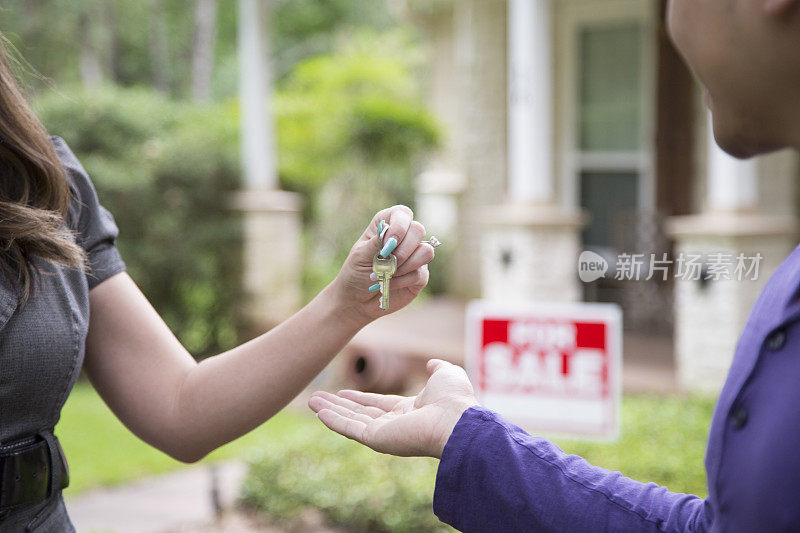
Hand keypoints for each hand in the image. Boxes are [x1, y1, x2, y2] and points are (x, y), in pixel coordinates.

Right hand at [308, 359, 477, 457]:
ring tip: (310, 401)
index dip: (359, 398)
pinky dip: (333, 420)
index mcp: (410, 411)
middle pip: (360, 414)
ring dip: (330, 411)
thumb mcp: (446, 375)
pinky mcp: (377, 440)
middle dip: (338, 406)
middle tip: (316, 398)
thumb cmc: (455, 400)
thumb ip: (438, 369)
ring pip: (351, 421)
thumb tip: (432, 363)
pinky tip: (318, 412)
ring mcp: (384, 434)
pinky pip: (350, 428)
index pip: (378, 404)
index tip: (342, 393)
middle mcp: (395, 425)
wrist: (457, 422)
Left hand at [329, 205, 434, 324]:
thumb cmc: (356, 273)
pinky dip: (402, 280)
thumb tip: (392, 234)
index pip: (402, 213)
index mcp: (387, 226)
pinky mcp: (420, 275)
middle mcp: (404, 238)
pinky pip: (420, 273)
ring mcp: (414, 256)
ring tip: (386, 274)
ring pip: (426, 252)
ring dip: (404, 266)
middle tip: (386, 261)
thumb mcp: (360, 255)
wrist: (357, 300)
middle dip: (402, 249)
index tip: (389, 241)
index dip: (400, 224)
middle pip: (418, 230)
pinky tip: (389, 284)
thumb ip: (377, 242)